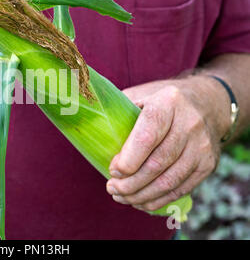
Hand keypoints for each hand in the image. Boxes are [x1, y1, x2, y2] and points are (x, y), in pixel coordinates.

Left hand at [106, 75, 229, 211]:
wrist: (206, 103)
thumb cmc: (160, 102)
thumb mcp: (140, 95)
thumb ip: (118, 111)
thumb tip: (89, 128)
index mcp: (168, 101)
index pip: (148, 135)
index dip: (128, 158)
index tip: (113, 170)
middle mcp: (189, 123)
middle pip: (157, 163)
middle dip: (130, 183)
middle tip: (111, 188)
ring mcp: (202, 145)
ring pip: (168, 180)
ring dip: (141, 195)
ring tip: (121, 196)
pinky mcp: (208, 164)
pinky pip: (181, 189)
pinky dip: (158, 200)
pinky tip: (140, 201)